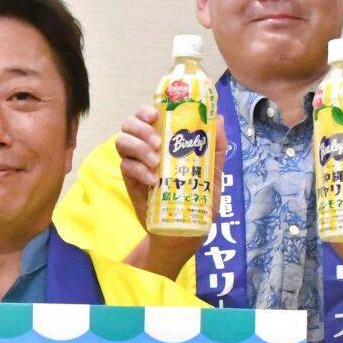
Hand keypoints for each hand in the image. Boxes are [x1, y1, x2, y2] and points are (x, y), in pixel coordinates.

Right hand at [118, 108, 226, 277]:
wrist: (183, 233)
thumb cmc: (198, 200)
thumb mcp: (213, 173)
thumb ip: (216, 147)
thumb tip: (220, 118)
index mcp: (166, 139)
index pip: (150, 115)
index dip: (147, 109)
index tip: (156, 113)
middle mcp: (147, 147)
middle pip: (129, 124)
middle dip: (140, 127)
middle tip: (157, 142)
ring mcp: (137, 164)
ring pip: (122, 142)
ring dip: (137, 147)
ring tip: (155, 161)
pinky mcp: (130, 182)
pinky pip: (125, 167)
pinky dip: (138, 170)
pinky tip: (152, 180)